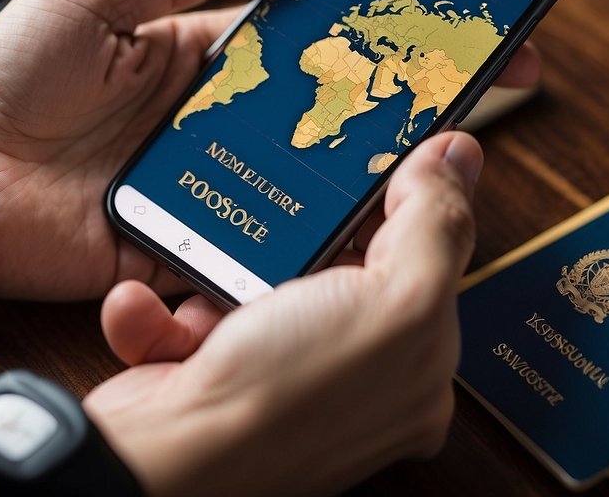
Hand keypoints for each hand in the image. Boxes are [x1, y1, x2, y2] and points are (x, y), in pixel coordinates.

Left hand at [0, 0, 539, 309]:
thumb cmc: (9, 81)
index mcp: (208, 52)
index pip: (314, 31)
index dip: (379, 22)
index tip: (447, 11)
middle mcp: (224, 118)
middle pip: (332, 107)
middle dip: (409, 96)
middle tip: (482, 82)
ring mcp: (216, 182)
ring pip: (314, 178)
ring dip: (373, 168)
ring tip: (439, 156)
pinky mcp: (198, 241)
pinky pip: (266, 245)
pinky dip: (311, 243)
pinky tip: (363, 228)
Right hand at [84, 132, 483, 496]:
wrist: (161, 466)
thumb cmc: (285, 403)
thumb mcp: (395, 301)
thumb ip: (434, 225)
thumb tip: (460, 157)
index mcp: (413, 366)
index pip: (424, 260)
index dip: (405, 198)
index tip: (377, 143)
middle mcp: (347, 375)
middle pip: (336, 263)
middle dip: (302, 229)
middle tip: (287, 177)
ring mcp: (273, 375)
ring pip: (252, 281)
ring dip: (220, 262)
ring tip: (207, 250)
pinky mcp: (205, 374)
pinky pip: (185, 315)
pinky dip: (159, 308)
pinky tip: (149, 308)